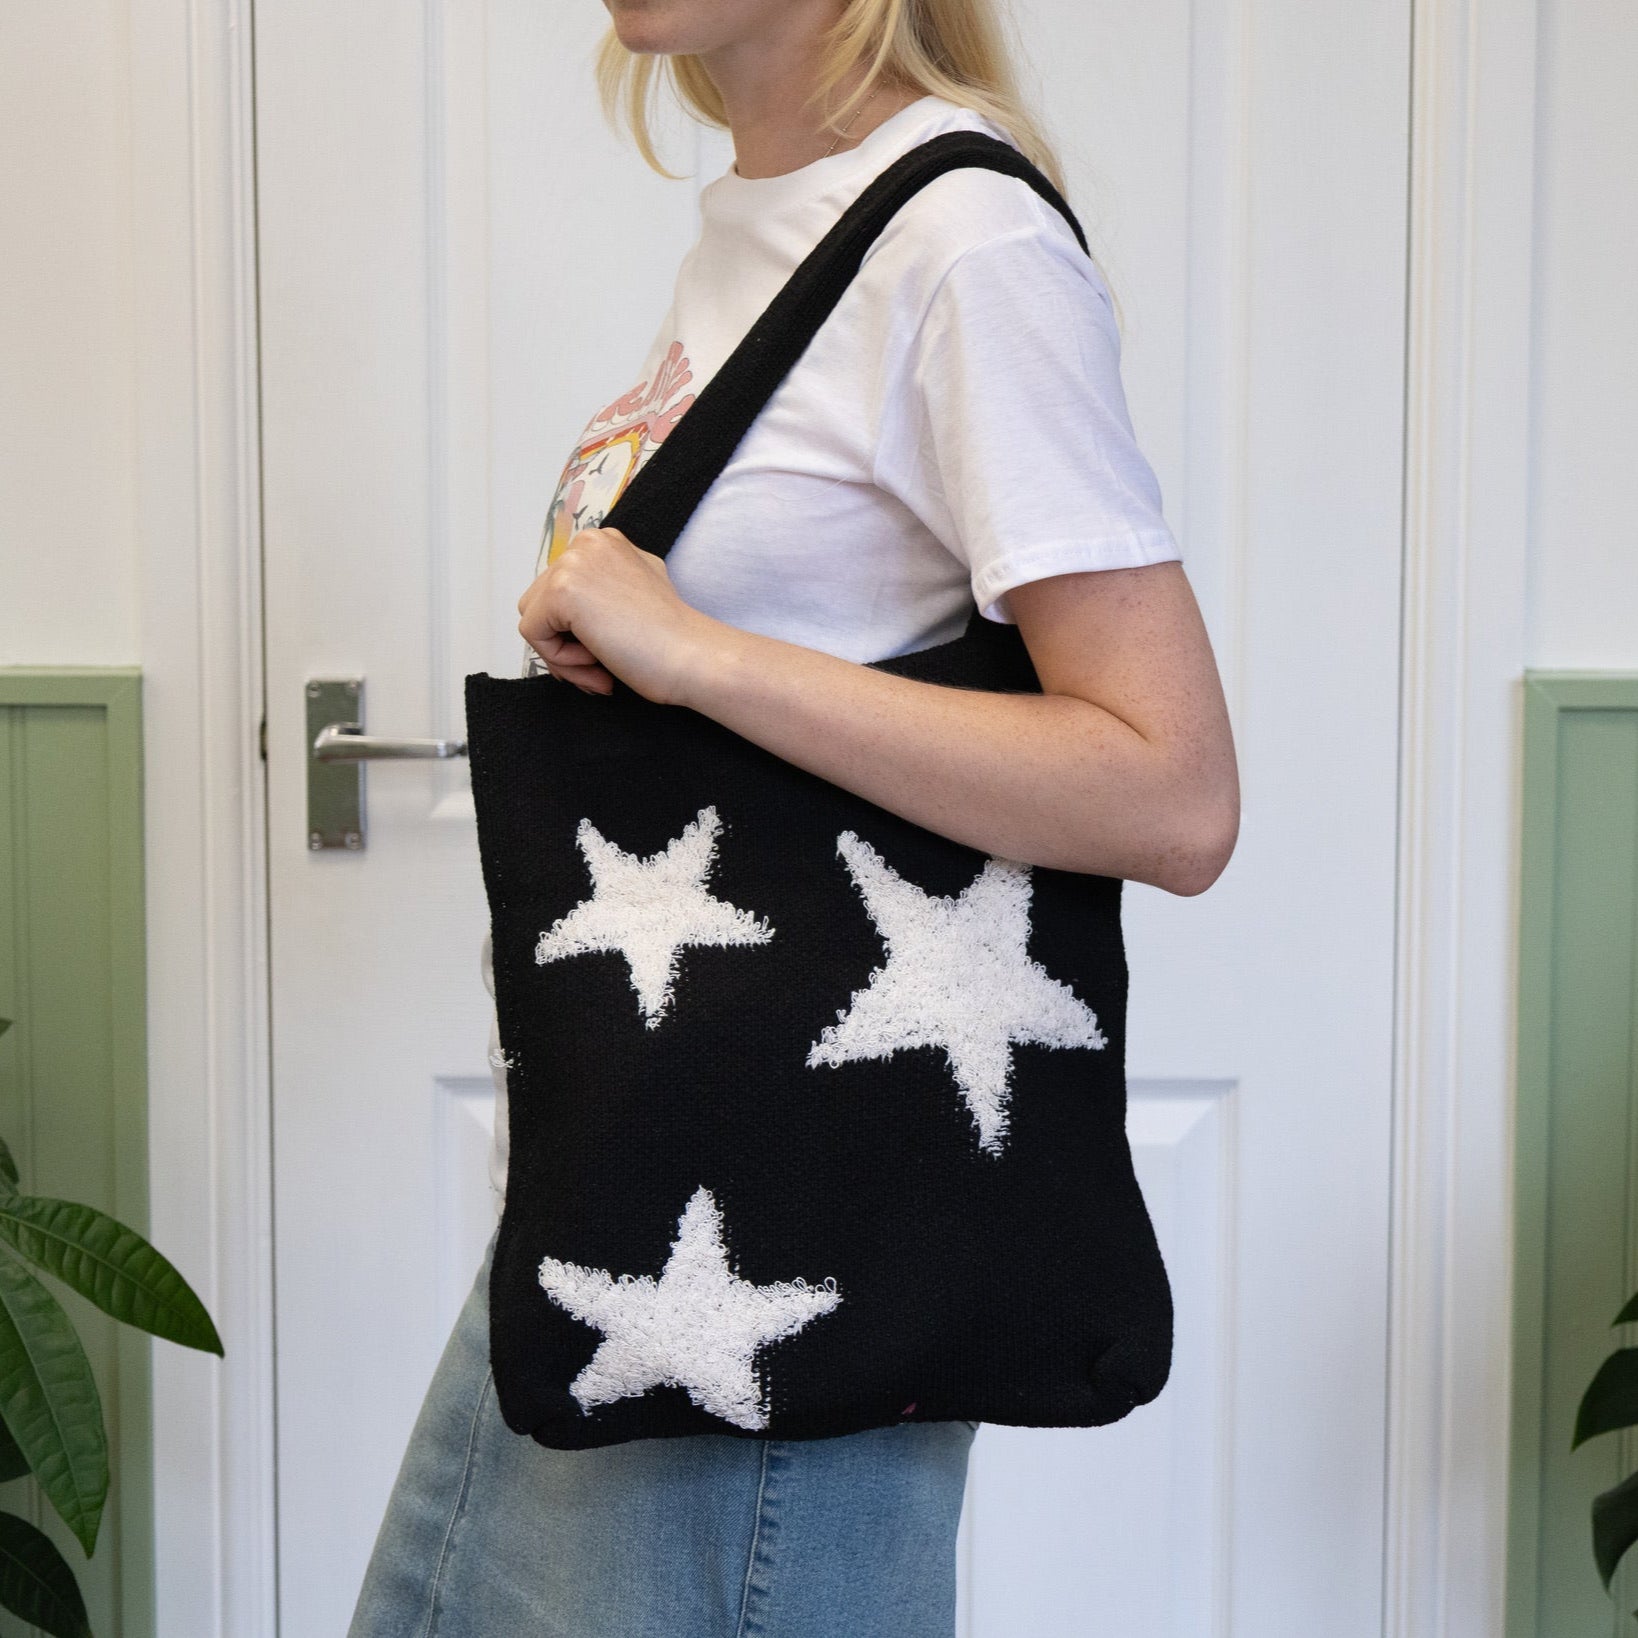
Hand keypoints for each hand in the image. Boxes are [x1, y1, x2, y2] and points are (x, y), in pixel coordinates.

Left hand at [516, 526, 715, 703]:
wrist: (691, 655)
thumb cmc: (671, 637)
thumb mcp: (637, 591)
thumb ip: (604, 587)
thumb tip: (572, 611)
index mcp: (603, 541)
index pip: (560, 589)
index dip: (574, 630)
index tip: (604, 655)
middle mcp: (586, 544)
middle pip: (541, 602)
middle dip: (565, 643)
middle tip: (601, 670)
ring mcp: (573, 564)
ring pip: (534, 619)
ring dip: (562, 655)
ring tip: (600, 670)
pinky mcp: (561, 591)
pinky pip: (533, 635)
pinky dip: (559, 660)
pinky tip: (598, 664)